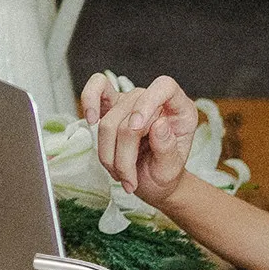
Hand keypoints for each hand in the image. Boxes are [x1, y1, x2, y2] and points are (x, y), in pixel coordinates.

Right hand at [80, 71, 198, 207]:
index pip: (164, 87)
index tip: (137, 127)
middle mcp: (155, 100)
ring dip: (109, 155)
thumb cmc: (165, 172)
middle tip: (129, 180)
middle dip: (124, 154)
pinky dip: (89, 102)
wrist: (153, 182)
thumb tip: (159, 124)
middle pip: (129, 115)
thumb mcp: (172, 169)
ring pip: (109, 121)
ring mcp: (132, 102)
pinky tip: (90, 120)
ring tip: (119, 174)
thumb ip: (168, 148)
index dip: (147, 102)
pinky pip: (97, 90)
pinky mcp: (112, 107)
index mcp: (179, 109)